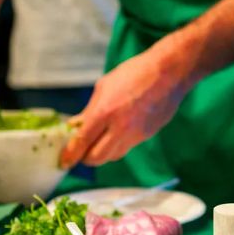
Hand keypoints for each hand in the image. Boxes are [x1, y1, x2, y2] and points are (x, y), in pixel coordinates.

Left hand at [60, 34, 191, 167]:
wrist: (169, 73)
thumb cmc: (135, 73)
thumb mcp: (105, 86)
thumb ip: (90, 109)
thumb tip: (76, 125)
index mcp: (105, 112)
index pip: (82, 142)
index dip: (70, 155)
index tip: (64, 161)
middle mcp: (120, 128)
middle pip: (97, 158)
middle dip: (85, 158)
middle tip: (81, 151)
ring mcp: (136, 134)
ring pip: (113, 156)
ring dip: (103, 153)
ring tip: (99, 141)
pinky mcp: (147, 135)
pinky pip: (128, 146)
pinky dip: (118, 144)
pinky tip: (119, 130)